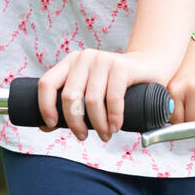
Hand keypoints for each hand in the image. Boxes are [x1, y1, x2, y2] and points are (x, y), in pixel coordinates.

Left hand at [37, 48, 173, 141]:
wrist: (150, 66)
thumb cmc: (116, 84)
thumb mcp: (90, 89)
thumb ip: (71, 103)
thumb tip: (46, 127)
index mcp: (71, 62)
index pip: (47, 83)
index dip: (45, 107)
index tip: (52, 125)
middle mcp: (85, 58)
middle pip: (69, 97)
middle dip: (75, 123)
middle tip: (82, 136)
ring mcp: (104, 60)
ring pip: (91, 101)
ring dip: (97, 125)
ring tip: (104, 134)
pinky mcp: (122, 67)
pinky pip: (113, 99)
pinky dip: (113, 118)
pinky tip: (115, 126)